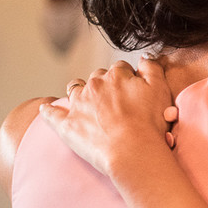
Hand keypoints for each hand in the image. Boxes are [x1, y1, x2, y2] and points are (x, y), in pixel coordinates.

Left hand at [40, 58, 177, 177]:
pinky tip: (47, 107)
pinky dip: (49, 110)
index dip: (128, 78)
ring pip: (75, 89)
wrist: (132, 152)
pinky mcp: (66, 124)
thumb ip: (152, 68)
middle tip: (116, 101)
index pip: (121, 68)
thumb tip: (144, 56)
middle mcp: (94, 85)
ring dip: (80, 91)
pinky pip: (52, 114)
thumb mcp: (160, 89)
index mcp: (117, 75)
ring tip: (88, 102)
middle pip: (98, 77)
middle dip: (105, 84)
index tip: (134, 90)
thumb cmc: (149, 123)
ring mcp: (78, 104)